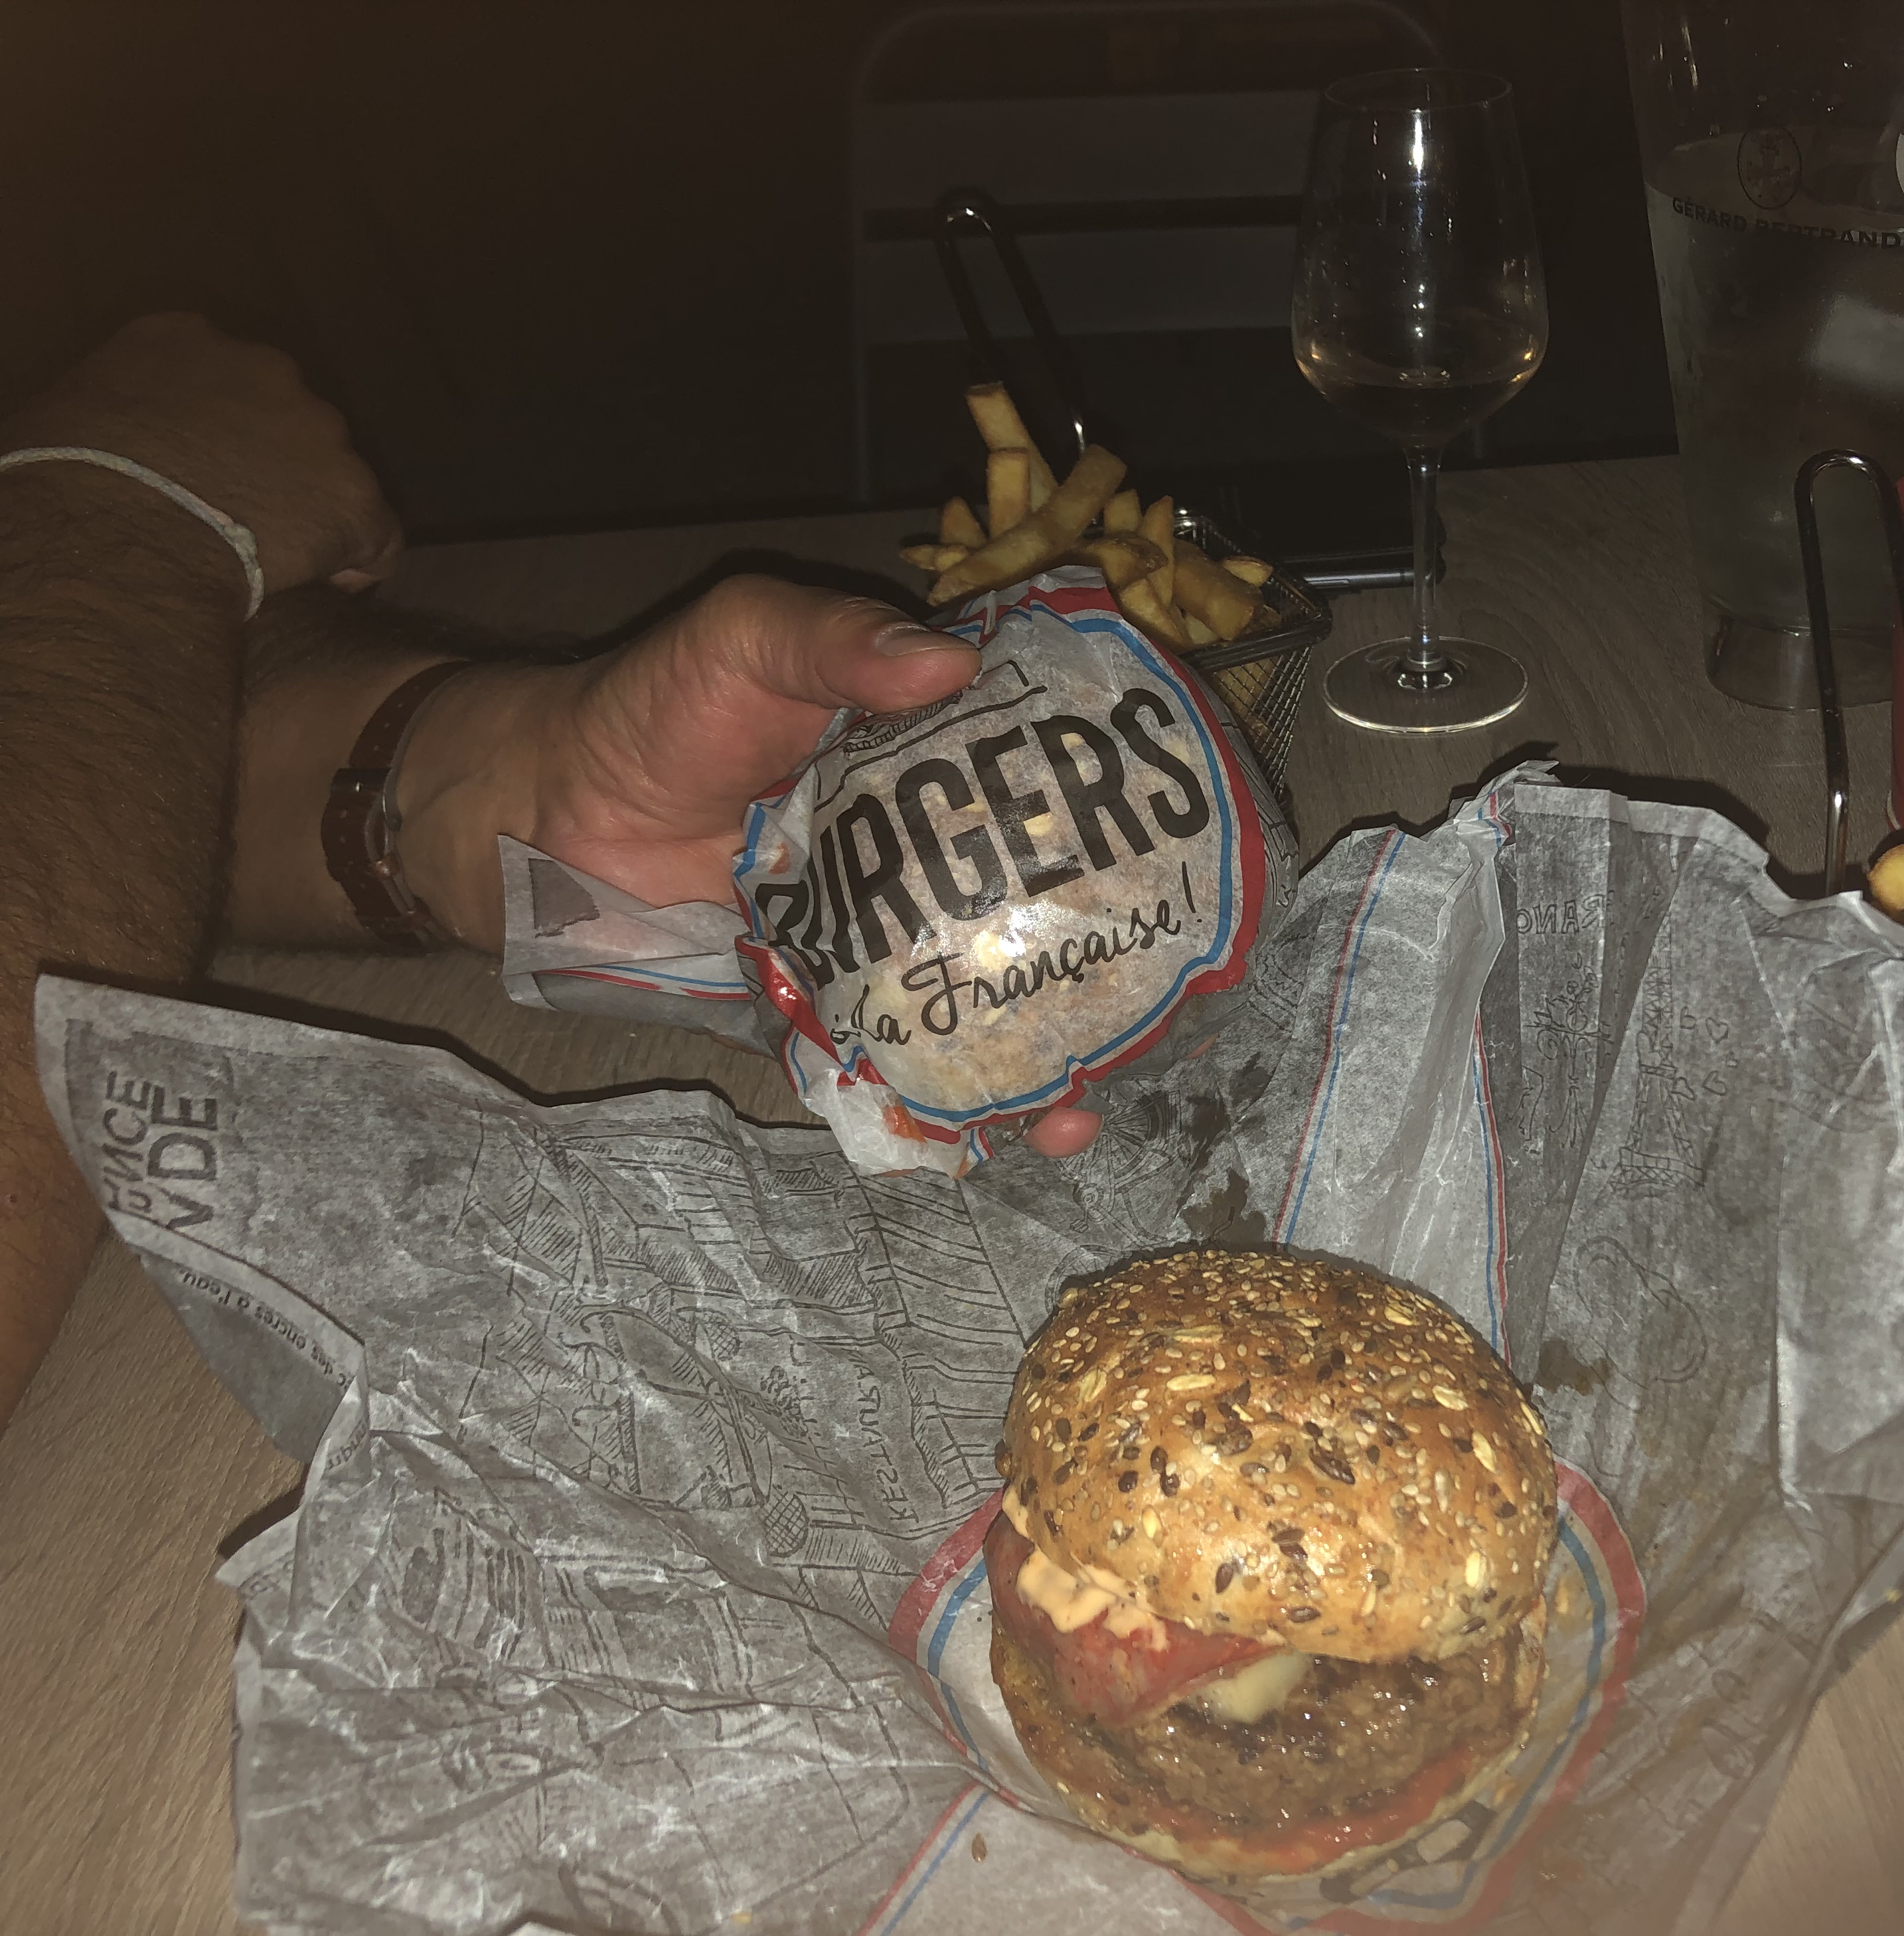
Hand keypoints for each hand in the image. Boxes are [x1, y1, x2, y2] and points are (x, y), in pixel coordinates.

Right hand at [0, 312, 397, 592]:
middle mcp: (264, 367)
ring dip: (311, 509)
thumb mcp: (64, 418)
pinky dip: (361, 559)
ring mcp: (319, 428)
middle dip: (272, 462)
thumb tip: (98, 437)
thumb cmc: (63, 481)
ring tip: (274, 557)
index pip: (222, 374)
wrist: (117, 538)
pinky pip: (378, 535)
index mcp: (184, 338)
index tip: (204, 466)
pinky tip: (331, 584)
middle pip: (286, 416)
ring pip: (333, 472)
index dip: (220, 427)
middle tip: (239, 515)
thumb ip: (104, 412)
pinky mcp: (356, 496)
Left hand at [393, 574, 1102, 1157]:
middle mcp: (923, 861)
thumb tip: (949, 660)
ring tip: (1073, 1114)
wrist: (538, 816)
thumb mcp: (744, 639)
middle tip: (1148, 1019)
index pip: (1045, 797)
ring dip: (1033, 1067)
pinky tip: (982, 1145)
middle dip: (1099, 981)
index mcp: (930, 768)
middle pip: (1035, 924)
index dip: (1118, 835)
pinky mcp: (818, 1012)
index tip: (1181, 870)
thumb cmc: (649, 709)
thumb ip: (833, 641)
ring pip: (978, 1010)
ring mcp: (876, 944)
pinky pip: (889, 1066)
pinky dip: (934, 1110)